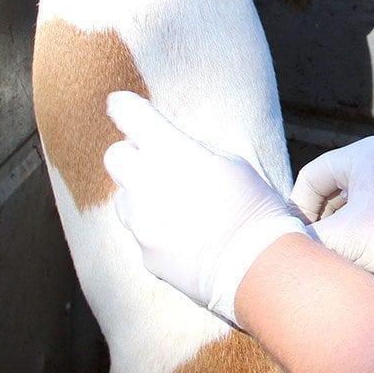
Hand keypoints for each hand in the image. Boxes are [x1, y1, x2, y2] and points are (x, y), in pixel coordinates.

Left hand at [104, 91, 307, 322]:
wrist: (258, 267)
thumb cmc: (255, 208)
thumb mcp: (233, 163)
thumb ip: (194, 152)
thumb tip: (174, 149)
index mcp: (172, 152)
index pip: (130, 116)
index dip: (123, 107)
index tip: (120, 105)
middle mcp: (147, 185)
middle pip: (115, 157)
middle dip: (132, 156)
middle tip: (156, 163)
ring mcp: (142, 223)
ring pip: (124, 200)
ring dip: (142, 197)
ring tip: (177, 208)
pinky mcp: (145, 254)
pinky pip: (140, 234)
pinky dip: (157, 231)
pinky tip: (186, 237)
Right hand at [291, 136, 373, 286]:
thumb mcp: (346, 239)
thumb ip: (308, 237)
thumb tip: (284, 241)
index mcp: (361, 155)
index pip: (310, 177)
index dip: (298, 209)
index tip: (300, 237)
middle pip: (327, 186)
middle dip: (318, 218)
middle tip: (315, 245)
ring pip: (346, 199)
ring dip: (337, 224)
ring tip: (336, 251)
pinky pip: (365, 205)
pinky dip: (355, 225)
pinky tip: (356, 249)